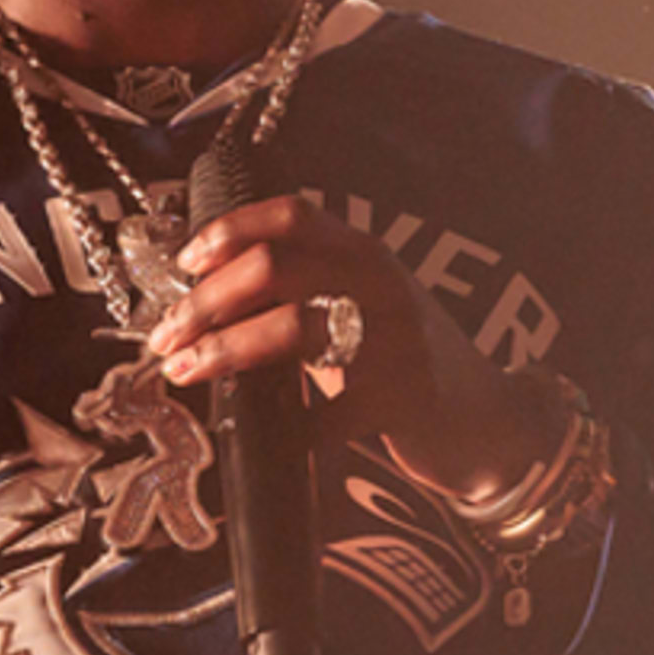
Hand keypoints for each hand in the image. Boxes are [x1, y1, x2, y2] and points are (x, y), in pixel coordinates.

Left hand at [141, 195, 557, 503]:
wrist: (488, 419)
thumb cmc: (405, 363)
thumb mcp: (364, 308)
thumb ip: (304, 295)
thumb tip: (206, 303)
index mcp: (365, 253)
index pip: (291, 215)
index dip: (230, 231)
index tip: (186, 264)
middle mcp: (380, 284)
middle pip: (273, 267)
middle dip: (206, 302)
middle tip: (166, 335)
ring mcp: (393, 340)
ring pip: (291, 327)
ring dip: (224, 351)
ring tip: (184, 372)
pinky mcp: (400, 399)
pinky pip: (321, 413)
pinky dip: (281, 429)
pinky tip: (259, 439)